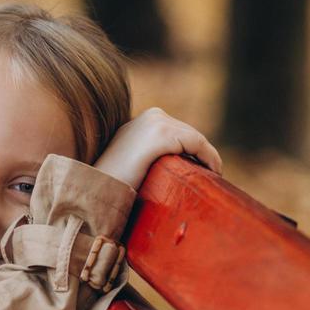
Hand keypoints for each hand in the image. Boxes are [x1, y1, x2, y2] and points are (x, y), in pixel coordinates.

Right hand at [92, 108, 222, 190]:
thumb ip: (146, 158)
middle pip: (188, 134)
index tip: (200, 172)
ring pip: (195, 139)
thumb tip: (167, 169)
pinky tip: (214, 172)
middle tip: (210, 177)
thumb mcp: (131, 164)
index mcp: (141, 122)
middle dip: (200, 154)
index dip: (193, 153)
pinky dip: (209, 158)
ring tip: (212, 177)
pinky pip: (197, 144)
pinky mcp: (161, 134)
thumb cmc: (112, 188)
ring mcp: (155, 122)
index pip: (177, 134)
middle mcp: (149, 116)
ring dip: (207, 157)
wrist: (95, 193)